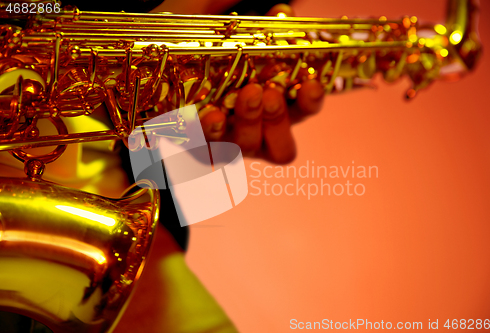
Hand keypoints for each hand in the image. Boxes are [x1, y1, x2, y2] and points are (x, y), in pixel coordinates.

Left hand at [199, 4, 324, 163]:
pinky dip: (211, 132)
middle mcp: (256, 131)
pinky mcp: (199, 149)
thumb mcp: (225, 33)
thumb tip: (280, 12)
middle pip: (281, 144)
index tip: (312, 84)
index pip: (303, 111)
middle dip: (278, 119)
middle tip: (268, 92)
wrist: (154, 73)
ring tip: (244, 94)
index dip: (311, 102)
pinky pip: (208, 150)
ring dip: (249, 123)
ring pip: (250, 147)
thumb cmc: (200, 55)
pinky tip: (210, 113)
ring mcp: (228, 143)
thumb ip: (254, 27)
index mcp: (273, 106)